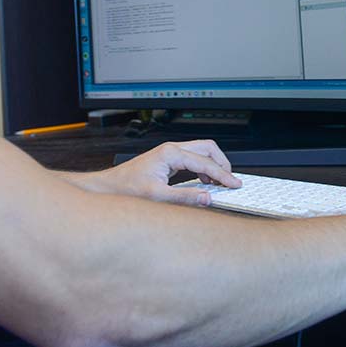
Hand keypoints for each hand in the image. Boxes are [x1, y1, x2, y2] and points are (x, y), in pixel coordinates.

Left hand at [87, 139, 241, 206]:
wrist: (111, 186)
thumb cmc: (128, 188)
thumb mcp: (158, 196)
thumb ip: (184, 197)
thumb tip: (207, 198)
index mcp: (170, 153)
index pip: (205, 162)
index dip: (222, 174)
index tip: (234, 184)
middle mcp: (171, 149)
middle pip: (207, 148)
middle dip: (222, 163)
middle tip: (231, 181)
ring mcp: (170, 153)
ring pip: (202, 151)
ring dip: (214, 165)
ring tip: (220, 184)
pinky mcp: (169, 160)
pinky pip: (194, 158)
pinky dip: (204, 169)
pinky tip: (205, 183)